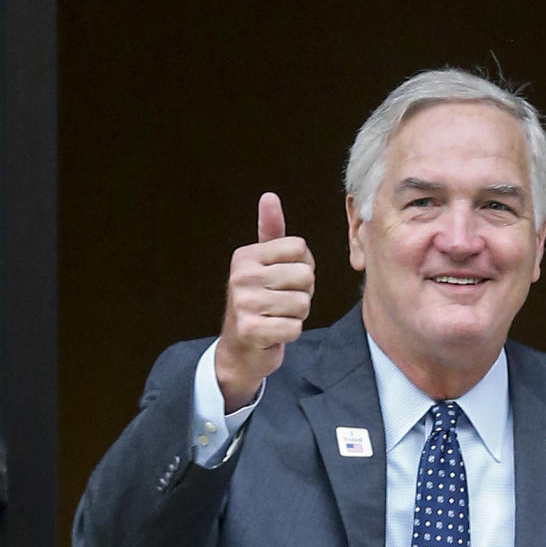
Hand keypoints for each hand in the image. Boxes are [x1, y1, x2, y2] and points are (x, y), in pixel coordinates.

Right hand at [214, 192, 314, 410]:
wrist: (241, 350)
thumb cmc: (260, 304)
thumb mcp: (263, 265)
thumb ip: (270, 232)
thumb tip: (270, 196)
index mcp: (247, 256)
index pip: (300, 249)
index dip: (303, 268)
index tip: (286, 282)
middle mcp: (241, 275)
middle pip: (305, 276)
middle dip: (303, 294)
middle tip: (283, 304)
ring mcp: (244, 302)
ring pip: (302, 303)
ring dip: (297, 315)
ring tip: (278, 317)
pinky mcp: (250, 329)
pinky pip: (294, 327)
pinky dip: (291, 333)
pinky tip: (274, 333)